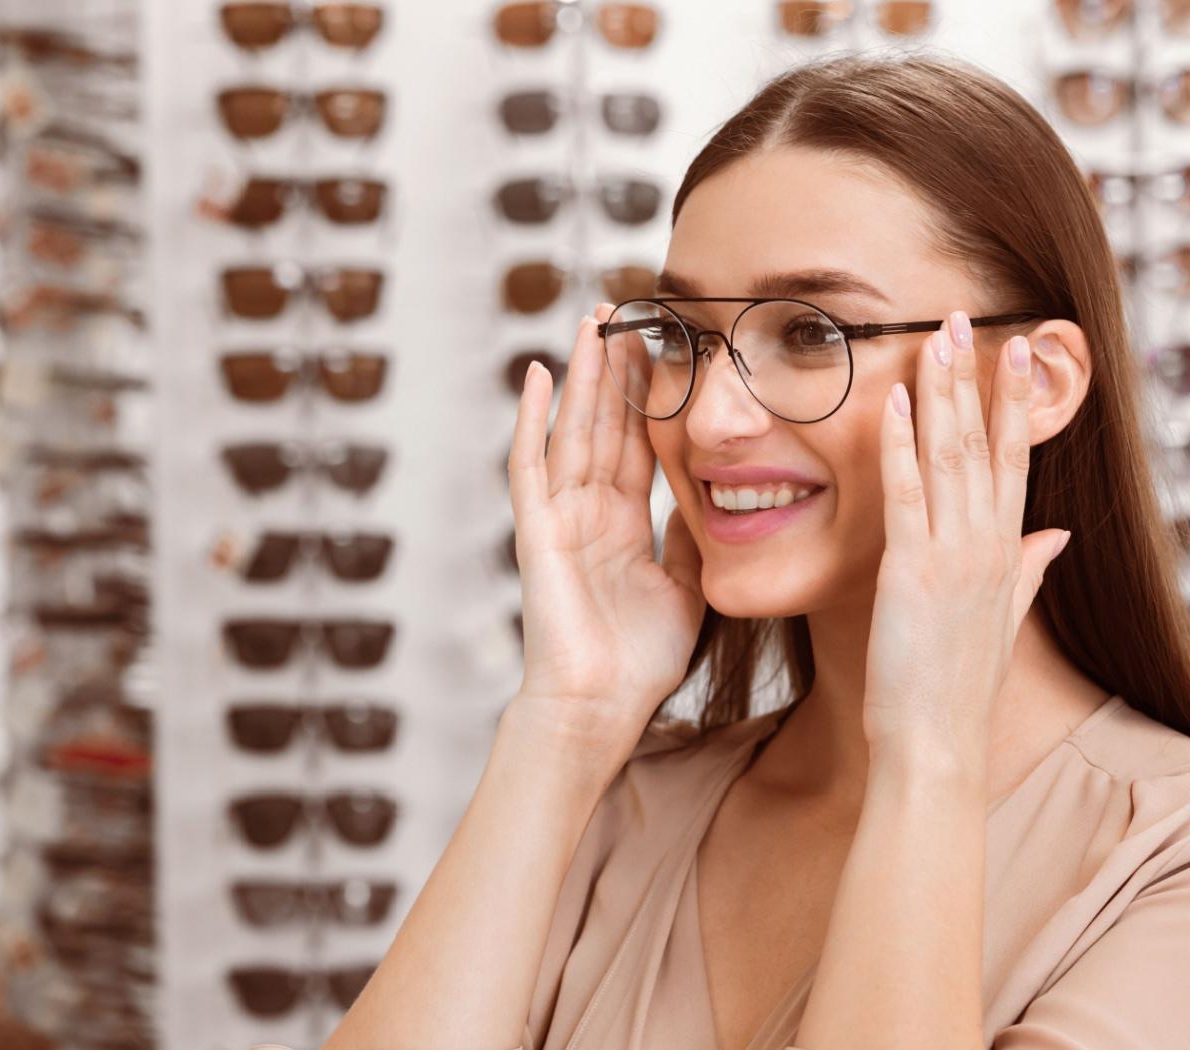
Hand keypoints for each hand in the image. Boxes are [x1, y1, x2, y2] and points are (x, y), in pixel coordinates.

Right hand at [506, 303, 706, 774]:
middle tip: (624, 311)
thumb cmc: (638, 663)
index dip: (647, 396)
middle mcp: (588, 511)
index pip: (637, 442)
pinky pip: (531, 467)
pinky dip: (531, 420)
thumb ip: (689, 539)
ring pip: (571, 430)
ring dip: (581, 376)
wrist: (601, 709)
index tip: (661, 347)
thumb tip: (708, 498)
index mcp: (622, 524)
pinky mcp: (538, 532)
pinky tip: (536, 376)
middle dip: (614, 368)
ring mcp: (559, 518)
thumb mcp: (683, 587)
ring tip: (591, 322)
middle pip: (603, 424)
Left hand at [864, 312, 1070, 765]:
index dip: (1013, 403)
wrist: (938, 744)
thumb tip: (1057, 536)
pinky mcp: (912, 572)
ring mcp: (954, 556)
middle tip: (971, 316)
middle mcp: (989, 546)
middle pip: (987, 444)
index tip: (1015, 350)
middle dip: (980, 377)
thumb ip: (1029, 572)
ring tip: (938, 337)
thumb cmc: (958, 689)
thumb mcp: (1004, 623)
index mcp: (1008, 554)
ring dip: (945, 393)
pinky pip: (906, 496)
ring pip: (952, 457)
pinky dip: (902, 446)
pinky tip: (898, 401)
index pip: (1013, 461)